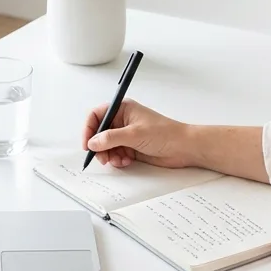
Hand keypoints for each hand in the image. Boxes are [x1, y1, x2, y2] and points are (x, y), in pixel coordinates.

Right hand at [82, 99, 196, 168]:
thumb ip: (110, 138)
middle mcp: (123, 121)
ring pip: (107, 146)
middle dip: (99, 146)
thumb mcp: (134, 134)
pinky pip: (116, 154)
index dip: (89, 129)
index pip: (97, 115)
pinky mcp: (132, 147)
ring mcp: (127, 135)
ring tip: (118, 160)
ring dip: (109, 155)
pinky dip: (117, 159)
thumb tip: (93, 142)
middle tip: (102, 157)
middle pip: (99, 133)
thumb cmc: (165, 134)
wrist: (184, 148)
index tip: (87, 144)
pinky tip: (126, 161)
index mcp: (123, 109)